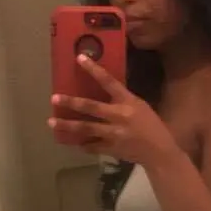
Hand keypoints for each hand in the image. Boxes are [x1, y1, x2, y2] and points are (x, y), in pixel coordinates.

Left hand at [48, 54, 176, 164]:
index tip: (79, 58)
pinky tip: (74, 142)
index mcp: (128, 102)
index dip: (94, 69)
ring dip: (67, 125)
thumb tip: (103, 92)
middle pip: (91, 107)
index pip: (109, 81)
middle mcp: (119, 116)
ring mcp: (113, 133)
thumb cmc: (151, 125)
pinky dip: (83, 144)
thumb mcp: (140, 107)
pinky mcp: (111, 148)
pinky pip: (92, 146)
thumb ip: (122, 100)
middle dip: (71, 102)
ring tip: (51, 121)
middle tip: (54, 98)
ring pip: (86, 128)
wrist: (159, 152)